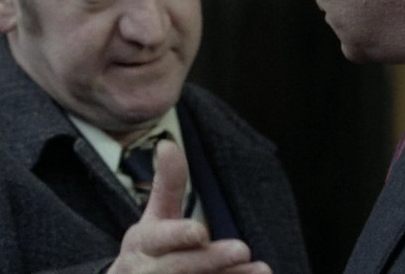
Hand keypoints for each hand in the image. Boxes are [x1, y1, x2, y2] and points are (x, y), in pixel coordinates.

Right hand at [107, 141, 271, 273]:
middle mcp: (149, 271)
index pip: (159, 238)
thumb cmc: (151, 250)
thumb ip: (167, 185)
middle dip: (210, 260)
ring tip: (261, 269)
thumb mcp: (155, 217)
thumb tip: (167, 144)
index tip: (200, 231)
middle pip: (179, 268)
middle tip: (242, 249)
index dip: (178, 236)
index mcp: (143, 243)